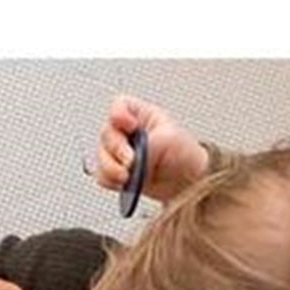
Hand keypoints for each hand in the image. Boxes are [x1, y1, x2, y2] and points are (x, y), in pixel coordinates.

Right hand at [94, 94, 210, 203]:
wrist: (188, 182)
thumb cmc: (184, 154)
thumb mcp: (169, 140)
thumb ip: (146, 146)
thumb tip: (129, 161)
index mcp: (141, 116)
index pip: (119, 106)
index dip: (118, 115)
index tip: (131, 127)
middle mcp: (127, 133)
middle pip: (106, 134)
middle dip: (117, 150)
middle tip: (131, 161)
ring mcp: (120, 153)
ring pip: (101, 157)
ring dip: (111, 168)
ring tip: (127, 177)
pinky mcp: (117, 172)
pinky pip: (102, 175)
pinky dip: (111, 181)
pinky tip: (124, 183)